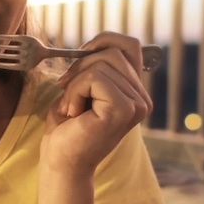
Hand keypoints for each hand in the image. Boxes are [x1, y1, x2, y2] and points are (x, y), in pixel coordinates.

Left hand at [42, 32, 152, 175]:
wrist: (61, 162)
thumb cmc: (66, 129)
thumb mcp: (81, 88)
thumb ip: (95, 67)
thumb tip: (94, 46)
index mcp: (135, 91)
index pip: (130, 45)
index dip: (103, 40)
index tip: (80, 56)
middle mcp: (142, 98)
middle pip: (112, 53)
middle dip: (80, 66)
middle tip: (67, 91)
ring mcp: (137, 104)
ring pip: (101, 64)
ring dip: (75, 83)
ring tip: (72, 108)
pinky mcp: (124, 109)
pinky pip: (94, 78)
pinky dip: (75, 91)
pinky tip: (74, 113)